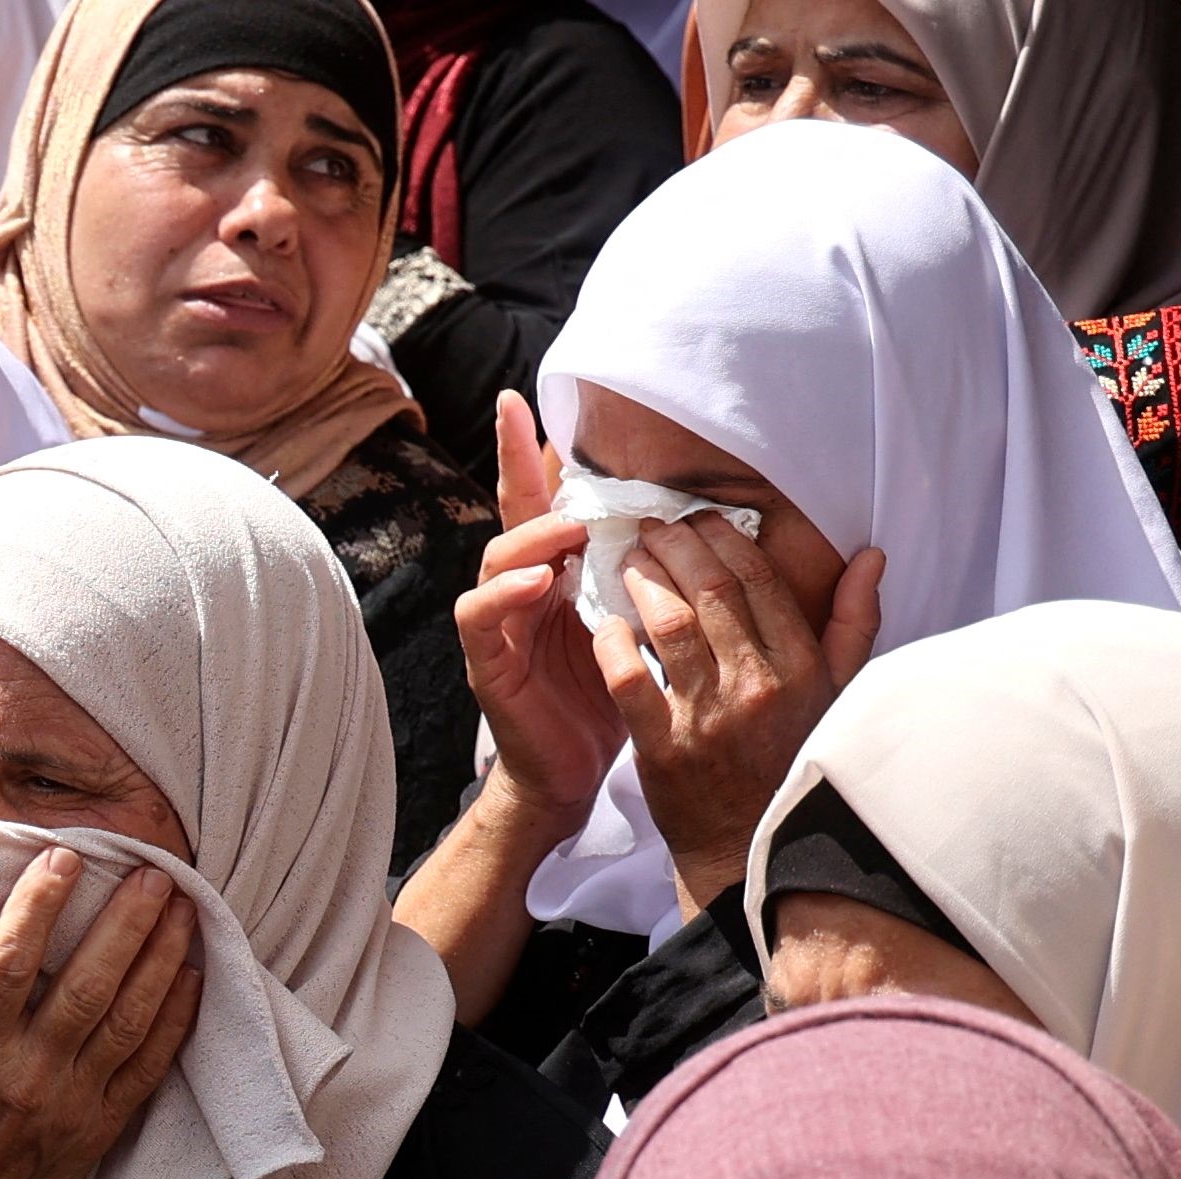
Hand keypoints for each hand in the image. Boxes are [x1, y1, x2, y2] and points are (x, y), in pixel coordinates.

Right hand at [0, 850, 201, 1178]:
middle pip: (88, 984)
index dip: (39, 905)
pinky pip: (149, 1067)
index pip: (9, 962)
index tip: (63, 857)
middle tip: (152, 874)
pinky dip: (175, 1019)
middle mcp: (27, 1074)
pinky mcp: (101, 1129)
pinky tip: (191, 976)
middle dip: (124, 923)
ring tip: (181, 909)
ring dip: (160, 959)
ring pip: (129, 1019)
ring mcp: (71, 1103)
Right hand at [454, 392, 624, 836]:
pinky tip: (536, 581)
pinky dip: (505, 593)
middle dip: (514, 465)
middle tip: (535, 431)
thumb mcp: (639, 626)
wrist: (572, 776)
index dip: (533, 453)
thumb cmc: (610, 700)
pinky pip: (480, 616)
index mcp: (557, 574)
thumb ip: (652, 579)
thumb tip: (699, 529)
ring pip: (495, 557)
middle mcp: (521, 589)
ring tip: (566, 527)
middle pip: (512, 514)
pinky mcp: (487, 662)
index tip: (525, 400)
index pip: (546, 502)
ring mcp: (499, 624)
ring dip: (531, 536)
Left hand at [596, 513, 882, 919]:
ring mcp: (708, 718)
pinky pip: (629, 679)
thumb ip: (852, 623)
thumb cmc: (791, 764)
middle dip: (677, 545)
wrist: (746, 851)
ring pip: (670, 623)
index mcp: (801, 668)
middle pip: (711, 588)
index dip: (723, 537)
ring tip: (628, 558)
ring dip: (643, 579)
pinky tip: (606, 620)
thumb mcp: (838, 697)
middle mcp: (758, 687)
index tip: (699, 520)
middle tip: (654, 527)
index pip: (758, 579)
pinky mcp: (663, 749)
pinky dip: (612, 643)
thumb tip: (871, 556)